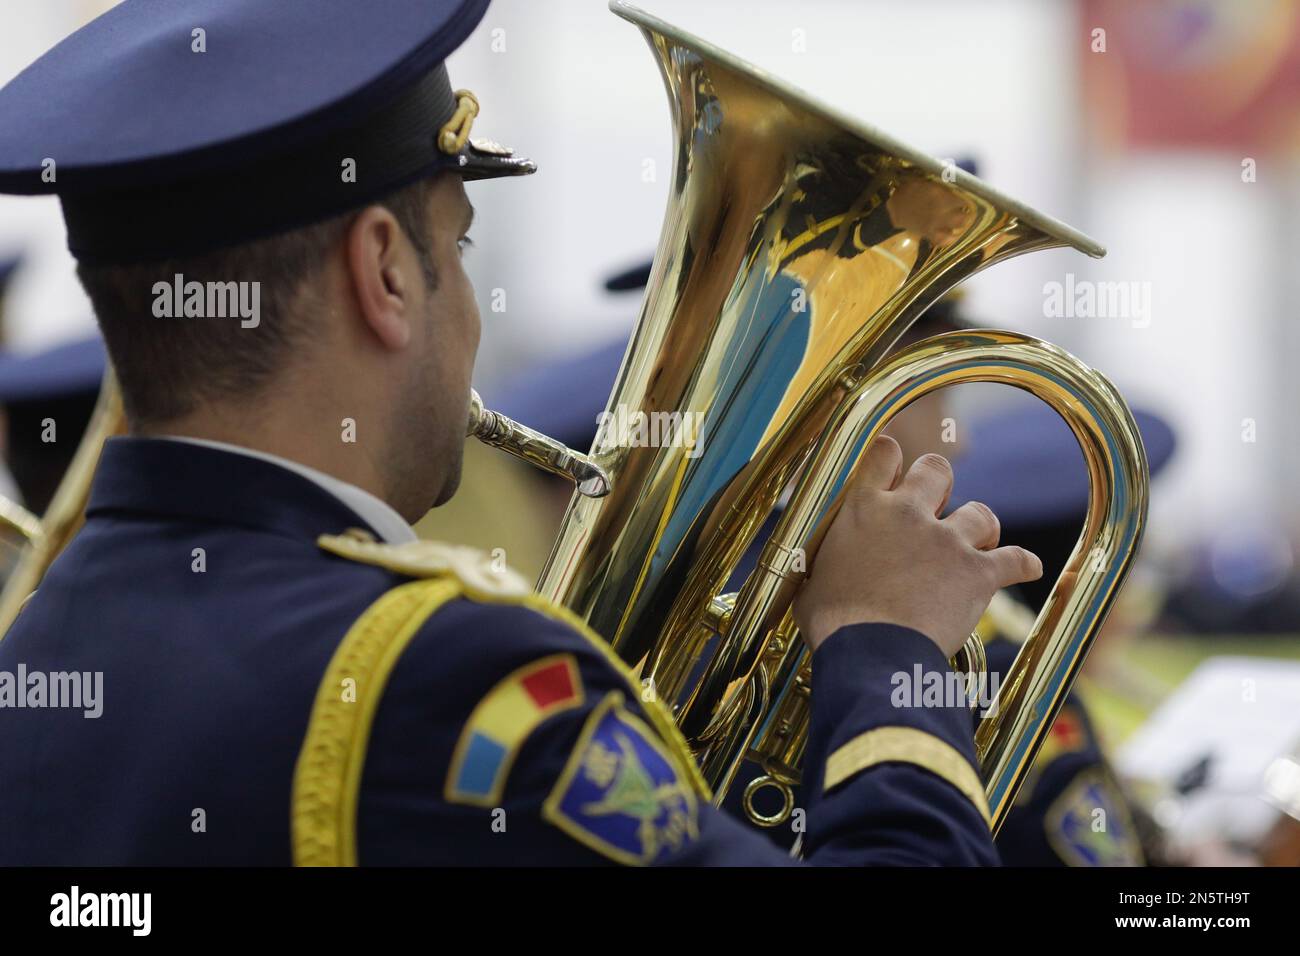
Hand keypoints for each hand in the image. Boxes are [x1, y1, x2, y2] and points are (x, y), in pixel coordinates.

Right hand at [793, 436, 1041, 656]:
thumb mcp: (812, 580)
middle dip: (940, 484)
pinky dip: (1023, 564)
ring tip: (979, 544)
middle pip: (936, 469)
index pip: (884, 453)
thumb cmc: (833, 624)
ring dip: (981, 529)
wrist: (869, 653)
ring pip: (981, 512)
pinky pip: (1016, 559)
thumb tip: (815, 575)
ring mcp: (946, 540)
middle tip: (936, 506)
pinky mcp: (977, 571)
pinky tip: (1027, 568)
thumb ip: (825, 562)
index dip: (892, 460)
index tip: (894, 474)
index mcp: (864, 508)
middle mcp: (907, 513)